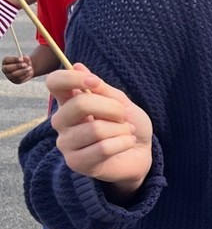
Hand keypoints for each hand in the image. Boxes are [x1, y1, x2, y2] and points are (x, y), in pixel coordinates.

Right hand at [2, 54, 33, 84]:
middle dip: (17, 66)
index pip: (6, 60)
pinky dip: (26, 75)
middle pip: (7, 68)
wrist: (28, 69)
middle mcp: (5, 70)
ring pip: (14, 75)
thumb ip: (25, 58)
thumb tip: (26, 57)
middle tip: (25, 64)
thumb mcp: (25, 59)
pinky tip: (29, 72)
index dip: (14, 59)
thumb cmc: (24, 62)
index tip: (21, 59)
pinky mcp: (15, 81)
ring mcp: (9, 76)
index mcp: (6, 62)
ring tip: (30, 68)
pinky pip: (20, 79)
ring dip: (23, 71)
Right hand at [48, 64, 152, 189]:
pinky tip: (127, 143)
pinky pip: (104, 148)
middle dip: (112, 108)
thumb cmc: (129, 124)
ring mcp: (66, 144)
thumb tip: (78, 66)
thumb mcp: (120, 102)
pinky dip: (124, 142)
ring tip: (127, 132)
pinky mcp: (76, 163)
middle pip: (79, 104)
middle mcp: (62, 122)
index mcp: (70, 102)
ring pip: (96, 129)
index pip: (54, 83)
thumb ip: (101, 89)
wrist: (141, 152)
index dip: (73, 78)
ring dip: (121, 129)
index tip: (94, 82)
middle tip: (123, 116)